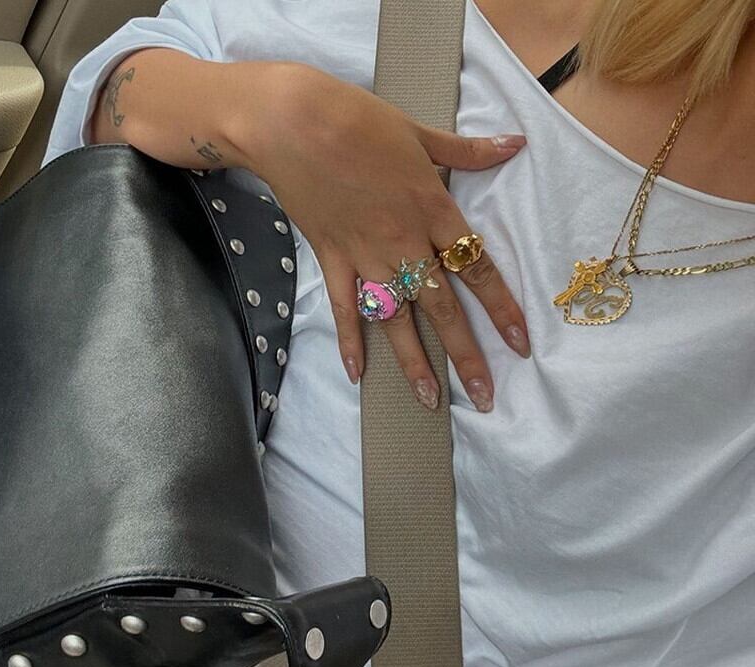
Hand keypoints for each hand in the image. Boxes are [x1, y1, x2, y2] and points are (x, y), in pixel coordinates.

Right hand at [236, 62, 529, 411]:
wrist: (293, 120)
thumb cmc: (359, 119)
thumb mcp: (420, 132)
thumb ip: (468, 151)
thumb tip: (516, 143)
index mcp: (433, 210)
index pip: (477, 270)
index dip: (502, 310)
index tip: (520, 344)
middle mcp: (404, 242)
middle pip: (442, 307)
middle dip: (466, 355)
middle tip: (484, 397)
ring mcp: (365, 256)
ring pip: (395, 318)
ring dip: (414, 362)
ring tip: (430, 400)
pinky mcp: (332, 259)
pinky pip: (344, 308)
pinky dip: (349, 340)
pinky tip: (357, 373)